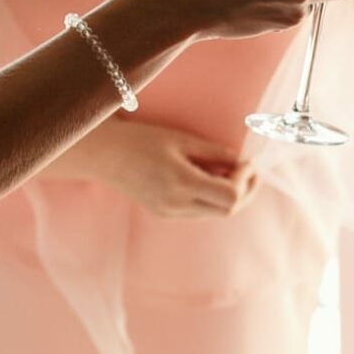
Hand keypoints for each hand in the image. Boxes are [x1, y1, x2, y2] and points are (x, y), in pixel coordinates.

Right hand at [83, 120, 259, 218]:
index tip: (248, 162)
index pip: (231, 196)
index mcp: (181, 184)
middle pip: (227, 211)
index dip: (246, 180)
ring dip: (228, 195)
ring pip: (214, 213)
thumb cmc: (140, 140)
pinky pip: (199, 211)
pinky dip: (211, 197)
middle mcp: (176, 205)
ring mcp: (169, 213)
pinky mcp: (164, 214)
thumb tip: (242, 161)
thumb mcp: (181, 139)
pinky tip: (209, 178)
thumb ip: (214, 152)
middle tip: (249, 170)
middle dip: (245, 191)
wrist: (104, 155)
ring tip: (229, 171)